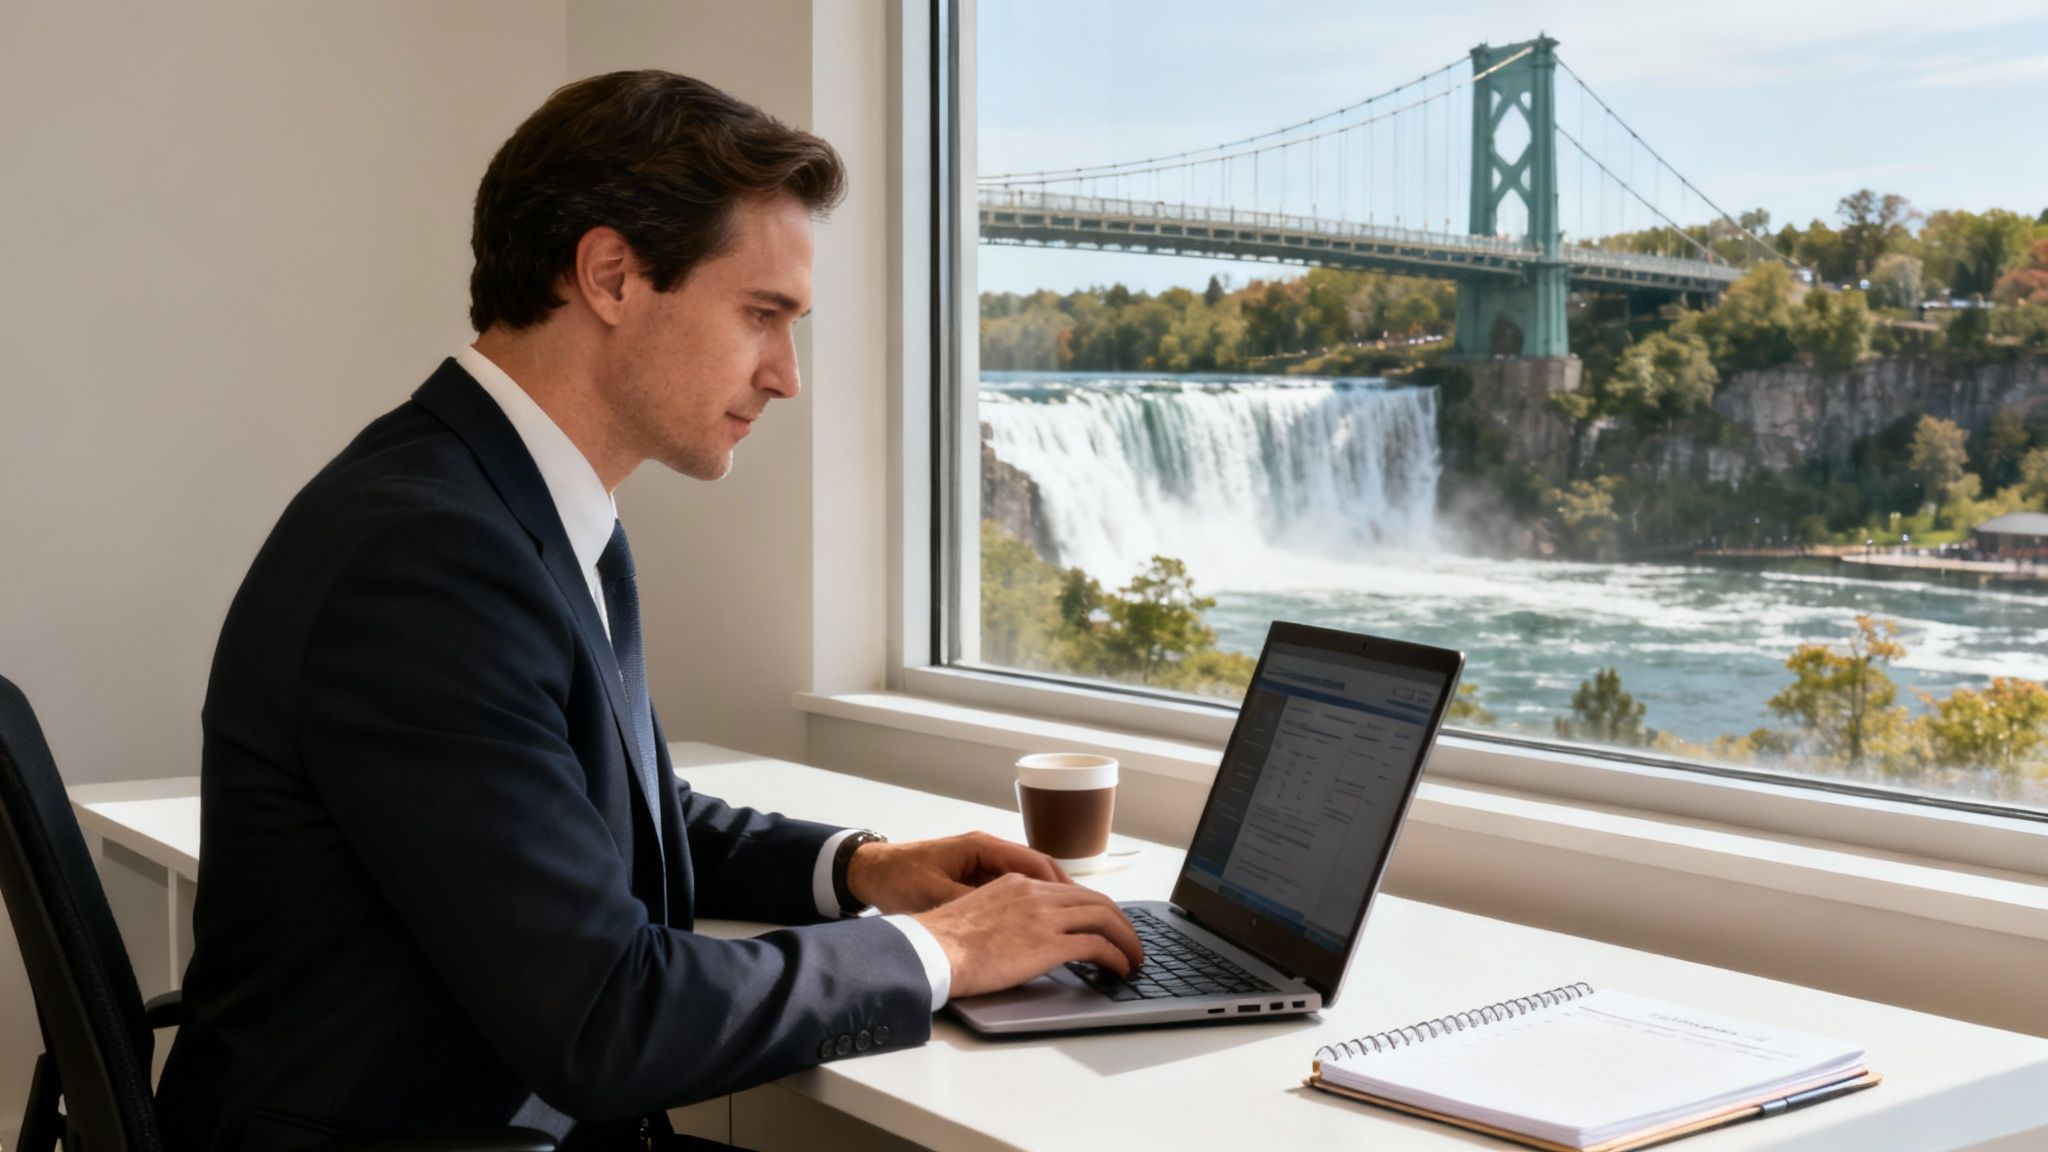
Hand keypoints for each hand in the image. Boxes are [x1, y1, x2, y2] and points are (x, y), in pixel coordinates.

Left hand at [845, 830, 1068, 913]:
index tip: (1088, 909)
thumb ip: (971, 902)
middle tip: (1100, 920)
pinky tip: (1048, 926)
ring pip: (1034, 880)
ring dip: (1059, 901)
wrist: (869, 872)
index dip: (1065, 887)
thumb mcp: (935, 894)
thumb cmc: (897, 880)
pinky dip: (1037, 906)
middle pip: (1044, 869)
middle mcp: (989, 851)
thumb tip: (1006, 920)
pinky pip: (1018, 889)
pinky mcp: (976, 878)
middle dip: (1073, 895)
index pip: (1037, 862)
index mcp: (982, 848)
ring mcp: (984, 863)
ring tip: (1084, 926)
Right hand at [911, 873, 1144, 998]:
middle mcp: (1035, 894)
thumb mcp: (977, 913)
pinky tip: (1119, 968)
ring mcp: (1043, 917)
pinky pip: (1096, 945)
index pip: (1070, 891)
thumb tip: (1016, 937)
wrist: (930, 949)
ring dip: (1125, 938)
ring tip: (1134, 957)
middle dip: (1119, 921)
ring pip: (1103, 918)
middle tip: (1130, 940)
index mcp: (1018, 884)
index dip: (1094, 907)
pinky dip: (1115, 955)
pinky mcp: (1047, 944)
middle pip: (1094, 900)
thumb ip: (1004, 916)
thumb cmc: (942, 941)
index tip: (1105, 923)